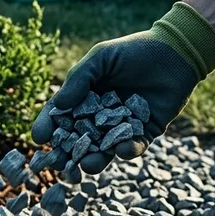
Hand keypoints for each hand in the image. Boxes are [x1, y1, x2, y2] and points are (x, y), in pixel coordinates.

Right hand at [31, 3, 214, 173]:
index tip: (39, 137)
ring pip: (104, 150)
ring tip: (88, 164)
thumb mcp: (101, 59)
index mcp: (85, 97)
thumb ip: (79, 80)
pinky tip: (122, 149)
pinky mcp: (145, 133)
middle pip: (79, 139)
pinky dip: (127, 150)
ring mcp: (122, 127)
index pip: (61, 115)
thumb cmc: (134, 51)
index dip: (48, 127)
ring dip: (95, 159)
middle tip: (59, 163)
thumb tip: (57, 106)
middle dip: (68, 153)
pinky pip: (133, 147)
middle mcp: (100, 116)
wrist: (175, 52)